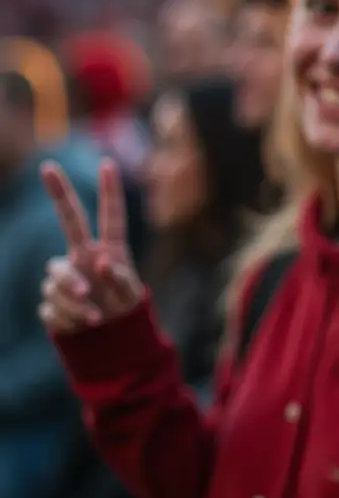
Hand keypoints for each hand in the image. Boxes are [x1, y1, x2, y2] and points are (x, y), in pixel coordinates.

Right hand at [38, 158, 143, 333]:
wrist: (106, 333)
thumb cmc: (122, 304)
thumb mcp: (131, 294)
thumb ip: (121, 278)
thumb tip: (101, 262)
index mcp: (108, 249)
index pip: (111, 216)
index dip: (110, 191)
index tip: (108, 164)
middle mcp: (82, 254)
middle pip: (69, 219)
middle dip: (59, 191)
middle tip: (47, 166)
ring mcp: (64, 274)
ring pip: (60, 279)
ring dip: (76, 301)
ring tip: (96, 317)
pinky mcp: (50, 298)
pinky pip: (53, 306)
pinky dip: (70, 319)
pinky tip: (83, 324)